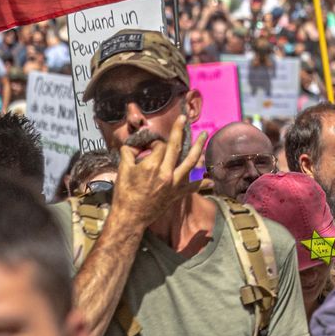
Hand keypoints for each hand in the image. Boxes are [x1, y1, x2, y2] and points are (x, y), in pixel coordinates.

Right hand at [112, 115, 206, 229]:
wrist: (131, 217)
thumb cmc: (125, 193)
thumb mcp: (123, 169)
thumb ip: (129, 153)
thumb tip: (134, 145)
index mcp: (153, 167)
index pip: (160, 146)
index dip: (156, 143)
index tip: (151, 146)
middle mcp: (167, 174)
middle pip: (178, 148)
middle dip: (181, 132)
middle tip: (186, 119)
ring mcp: (175, 185)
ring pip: (192, 163)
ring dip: (199, 149)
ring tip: (204, 137)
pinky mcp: (178, 194)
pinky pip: (194, 186)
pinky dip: (203, 182)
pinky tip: (211, 179)